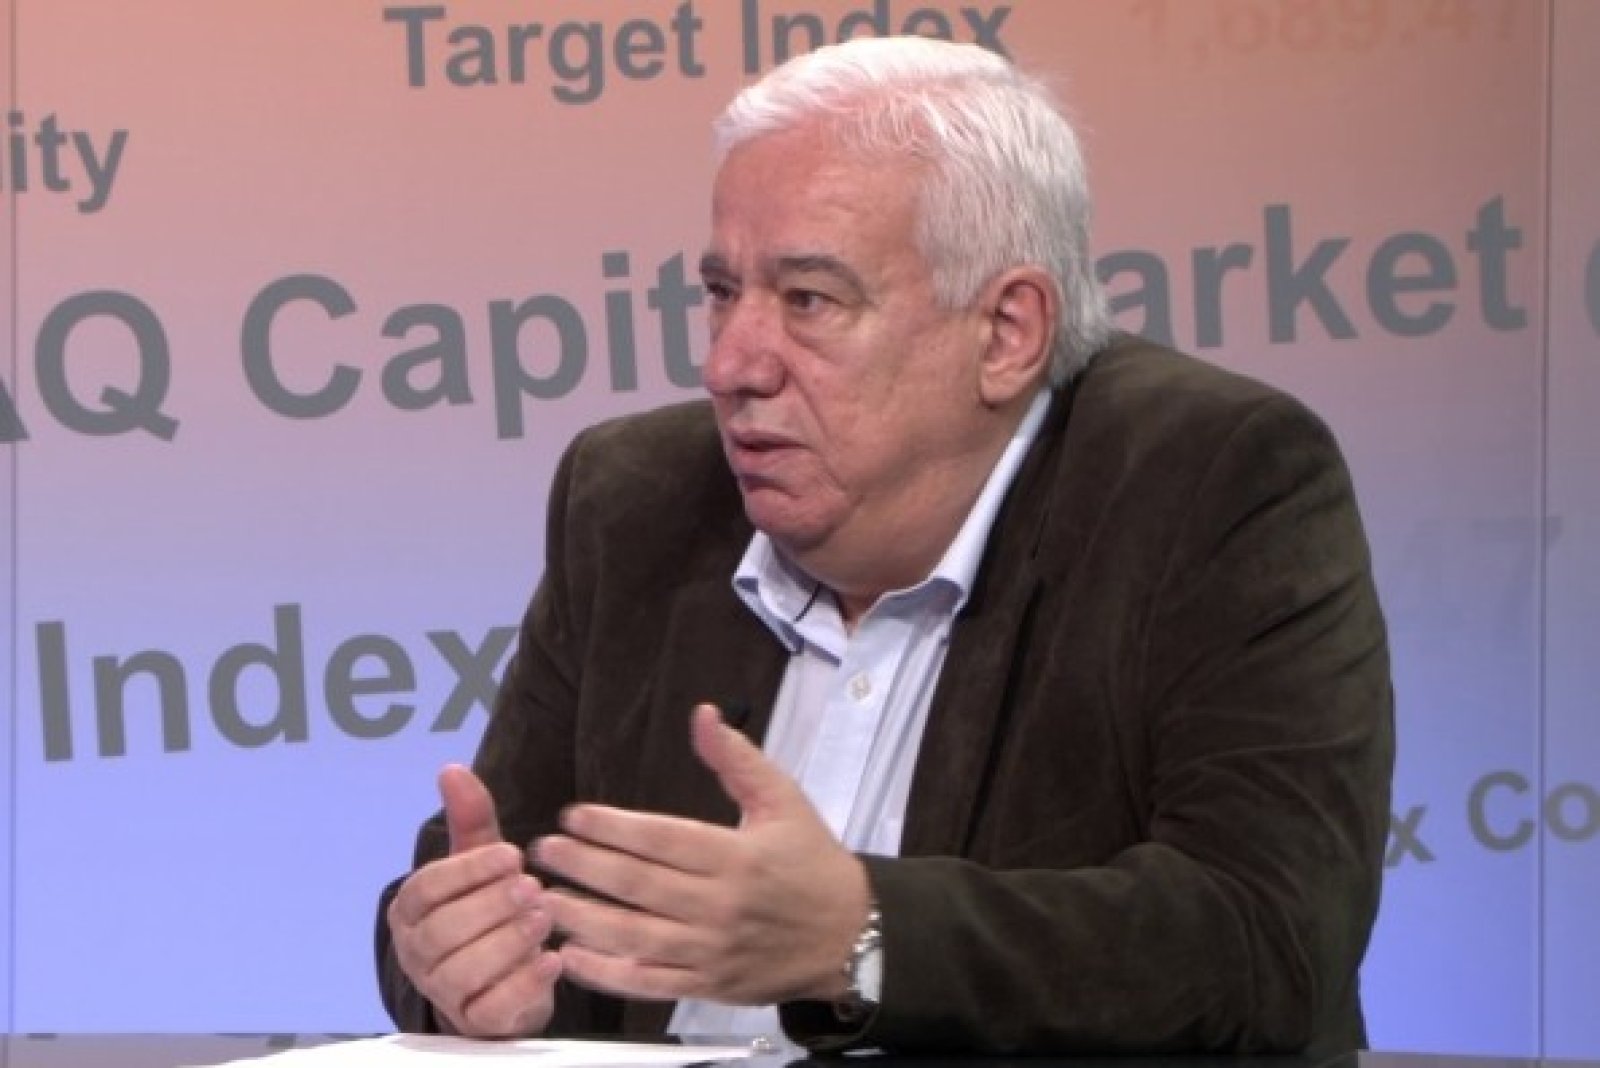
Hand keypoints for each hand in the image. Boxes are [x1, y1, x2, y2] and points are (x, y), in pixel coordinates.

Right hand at [387, 765, 562, 1035]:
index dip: (468, 871)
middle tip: (533, 886)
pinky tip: (553, 960)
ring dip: (507, 941)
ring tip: (544, 916)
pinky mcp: (475, 1024)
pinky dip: (523, 984)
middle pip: (443, 931)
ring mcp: (442, 993)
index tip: (512, 854)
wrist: (502, 980)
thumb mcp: (481, 863)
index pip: (427, 888)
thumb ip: (470, 820)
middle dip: (490, 906)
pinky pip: (491, 1009)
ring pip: (464, 971)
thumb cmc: (486, 913)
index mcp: (410, 910)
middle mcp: (416, 953)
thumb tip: (451, 768)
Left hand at [532, 703, 871, 1004]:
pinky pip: (649, 984)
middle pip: (639, 886)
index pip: (662, 839)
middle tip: (540, 851)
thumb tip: (702, 714)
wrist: (851, 936)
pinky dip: (607, 974)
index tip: (572, 816)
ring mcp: (712, 952)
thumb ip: (737, 760)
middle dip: (584, 867)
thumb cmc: (812, 862)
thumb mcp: (784, 800)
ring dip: (583, 919)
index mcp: (737, 857)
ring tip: (543, 899)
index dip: (612, 827)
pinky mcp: (708, 986)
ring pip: (635, 938)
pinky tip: (571, 956)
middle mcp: (720, 906)